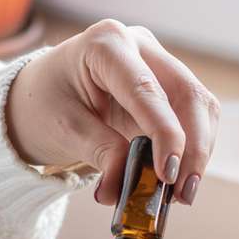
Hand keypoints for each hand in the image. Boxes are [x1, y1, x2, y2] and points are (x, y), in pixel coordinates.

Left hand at [5, 20, 219, 205]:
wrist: (40, 96)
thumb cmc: (44, 104)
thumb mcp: (62, 129)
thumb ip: (99, 153)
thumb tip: (123, 188)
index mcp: (106, 44)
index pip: (146, 90)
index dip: (165, 133)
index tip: (168, 174)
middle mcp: (140, 46)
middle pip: (186, 93)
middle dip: (192, 147)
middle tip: (182, 193)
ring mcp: (157, 63)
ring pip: (199, 106)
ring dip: (197, 152)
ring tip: (181, 195)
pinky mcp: (167, 86)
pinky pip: (192, 117)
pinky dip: (190, 151)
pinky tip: (177, 180)